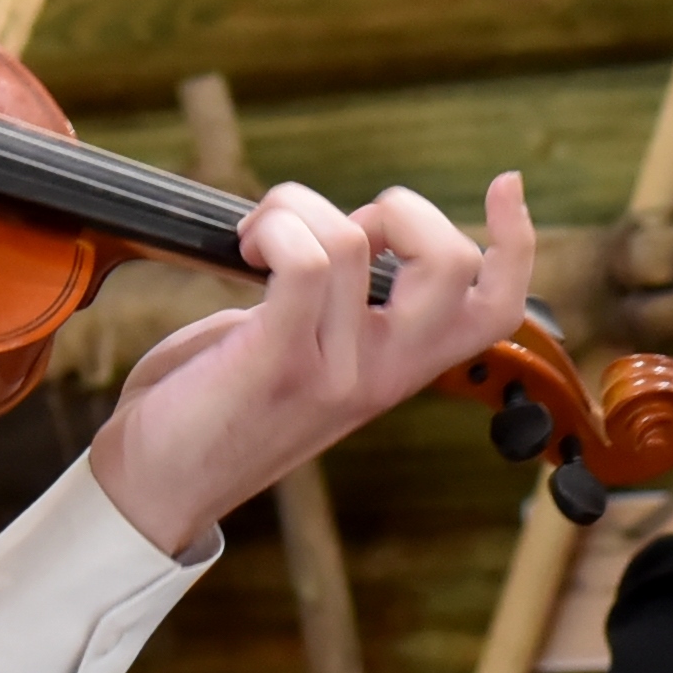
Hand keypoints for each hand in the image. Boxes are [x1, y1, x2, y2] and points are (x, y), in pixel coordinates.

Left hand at [87, 172, 539, 553]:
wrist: (156, 487)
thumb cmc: (217, 409)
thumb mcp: (308, 358)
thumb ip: (343, 306)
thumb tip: (351, 233)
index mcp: (400, 371)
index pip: (496, 309)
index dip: (516, 242)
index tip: (506, 184)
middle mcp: (384, 375)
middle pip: (452, 263)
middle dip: (398, 208)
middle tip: (335, 231)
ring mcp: (337, 372)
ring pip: (355, 239)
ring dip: (299, 206)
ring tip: (260, 236)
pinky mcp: (279, 363)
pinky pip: (306, 260)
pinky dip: (275, 227)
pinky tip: (246, 248)